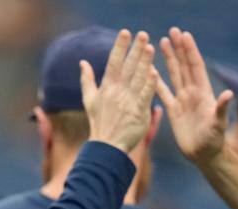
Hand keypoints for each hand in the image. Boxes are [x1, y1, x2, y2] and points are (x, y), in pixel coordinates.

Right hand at [80, 30, 157, 154]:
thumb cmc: (99, 123)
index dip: (120, 47)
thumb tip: (83, 62)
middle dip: (135, 50)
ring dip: (145, 62)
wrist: (107, 147)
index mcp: (106, 87)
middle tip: (143, 34)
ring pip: (138, 78)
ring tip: (151, 47)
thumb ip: (87, 80)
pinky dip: (149, 84)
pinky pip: (145, 96)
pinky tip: (155, 72)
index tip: (125, 32)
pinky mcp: (138, 112)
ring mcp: (128, 102)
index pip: (114, 62)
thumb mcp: (89, 100)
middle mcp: (117, 93)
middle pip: (128, 66)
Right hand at [157, 28, 233, 167]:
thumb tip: (228, 94)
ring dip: (168, 59)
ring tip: (161, 43)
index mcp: (202, 93)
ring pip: (174, 75)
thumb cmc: (214, 140)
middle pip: (184, 66)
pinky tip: (149, 72)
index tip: (184, 35)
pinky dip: (157, 82)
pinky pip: (164, 93)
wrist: (204, 155)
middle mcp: (192, 93)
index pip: (195, 67)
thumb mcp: (218, 124)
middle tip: (172, 32)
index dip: (190, 51)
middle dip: (179, 48)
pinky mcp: (174, 111)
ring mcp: (183, 101)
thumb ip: (221, 108)